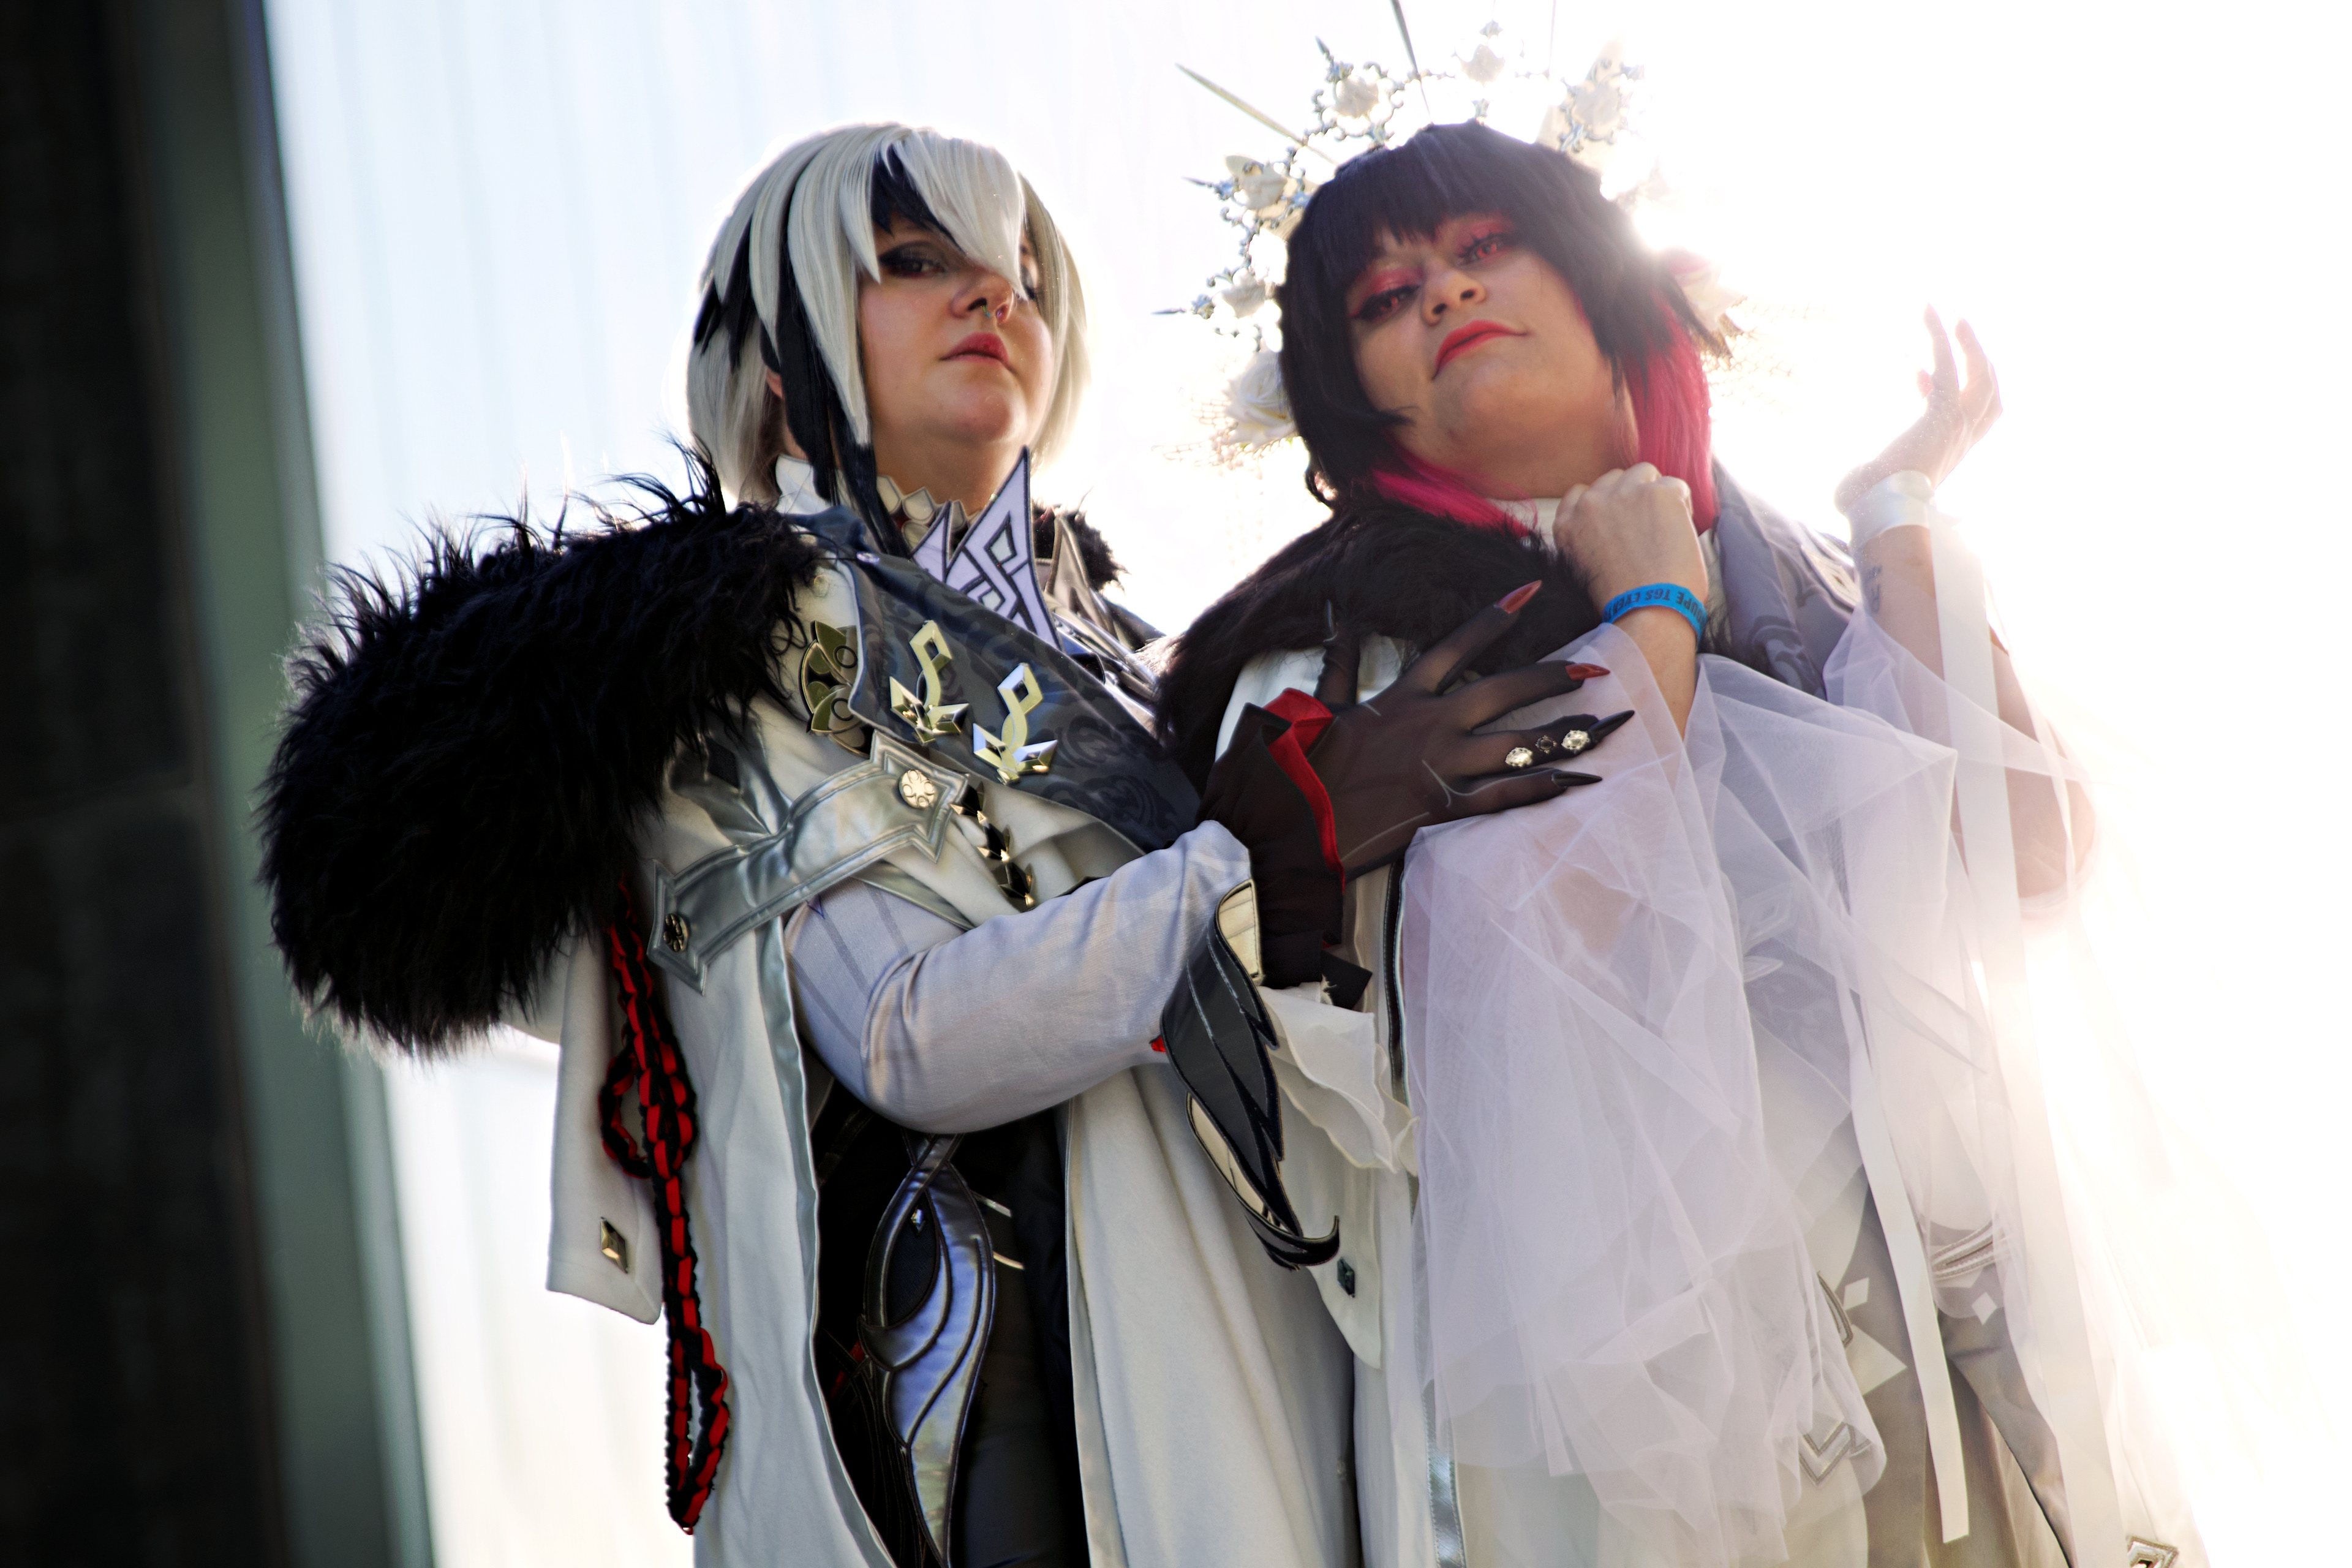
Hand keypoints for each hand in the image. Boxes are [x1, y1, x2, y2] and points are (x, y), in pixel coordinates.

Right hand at [1306, 585, 1624, 875]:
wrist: (1293, 820)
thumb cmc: (1305, 764)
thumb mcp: (1321, 708)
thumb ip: (1338, 666)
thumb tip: (1342, 624)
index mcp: (1403, 698)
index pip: (1457, 646)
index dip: (1496, 616)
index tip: (1532, 589)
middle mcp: (1430, 724)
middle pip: (1503, 690)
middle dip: (1552, 677)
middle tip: (1596, 667)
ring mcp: (1439, 765)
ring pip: (1513, 743)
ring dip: (1561, 735)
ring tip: (1602, 726)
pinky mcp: (1441, 808)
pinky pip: (1501, 796)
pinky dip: (1540, 788)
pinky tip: (1575, 781)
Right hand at [1549, 463, 1707, 609]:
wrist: (1647, 612)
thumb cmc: (1622, 602)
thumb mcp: (1584, 567)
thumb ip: (1589, 537)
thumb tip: (1615, 524)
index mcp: (1567, 525)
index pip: (1580, 493)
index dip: (1605, 503)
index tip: (1620, 521)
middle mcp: (1590, 504)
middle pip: (1614, 479)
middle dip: (1631, 496)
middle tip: (1647, 527)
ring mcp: (1623, 494)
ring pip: (1644, 473)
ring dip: (1656, 494)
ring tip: (1665, 527)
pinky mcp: (1657, 493)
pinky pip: (1675, 485)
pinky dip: (1682, 505)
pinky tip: (1681, 532)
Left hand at [1834, 308, 2001, 517]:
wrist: (1879, 510)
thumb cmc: (1871, 504)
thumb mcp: (1876, 480)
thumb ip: (1873, 467)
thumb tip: (1857, 468)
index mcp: (1950, 455)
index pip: (1968, 417)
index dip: (1949, 391)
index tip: (1917, 375)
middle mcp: (1961, 440)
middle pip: (1988, 391)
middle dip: (1978, 359)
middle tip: (1961, 331)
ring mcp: (1958, 425)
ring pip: (1977, 372)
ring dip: (1967, 340)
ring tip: (1951, 312)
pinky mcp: (1943, 412)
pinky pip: (1946, 364)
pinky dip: (1938, 336)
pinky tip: (1928, 312)